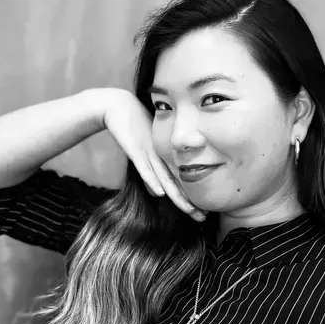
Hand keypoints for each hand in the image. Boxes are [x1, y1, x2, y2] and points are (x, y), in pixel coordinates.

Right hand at [100, 89, 207, 221]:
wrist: (119, 106)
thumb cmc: (134, 128)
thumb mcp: (146, 152)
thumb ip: (152, 172)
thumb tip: (158, 193)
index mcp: (167, 156)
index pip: (182, 181)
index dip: (192, 197)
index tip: (204, 212)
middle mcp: (162, 155)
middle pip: (178, 183)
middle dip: (190, 202)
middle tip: (204, 217)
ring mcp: (150, 152)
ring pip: (166, 178)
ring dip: (178, 196)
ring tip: (190, 210)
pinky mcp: (136, 149)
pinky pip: (145, 167)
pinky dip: (152, 180)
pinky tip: (161, 193)